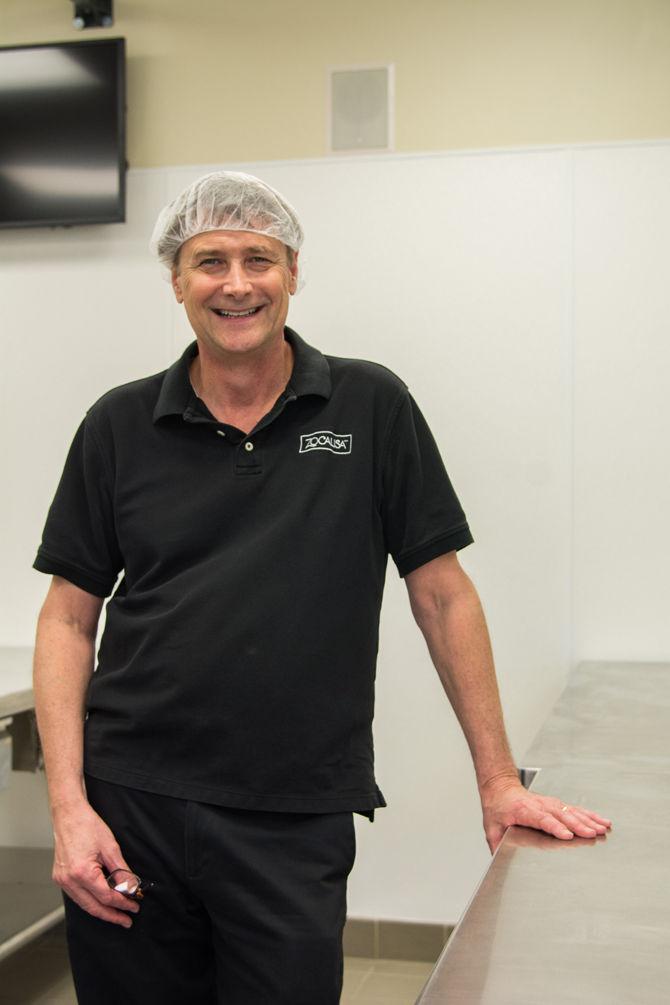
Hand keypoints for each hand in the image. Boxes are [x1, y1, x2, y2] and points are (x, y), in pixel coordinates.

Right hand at [52, 800, 139, 927]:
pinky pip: (77, 896)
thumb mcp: (110, 848)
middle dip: (112, 915)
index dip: (122, 903)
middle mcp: (69, 880)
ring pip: (84, 904)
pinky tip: (101, 902)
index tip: (134, 906)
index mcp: (82, 872)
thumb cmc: (88, 826)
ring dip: (101, 910)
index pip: (106, 897)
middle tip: (127, 920)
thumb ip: (121, 871)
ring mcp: (62, 880)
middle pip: (93, 907)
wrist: (69, 814)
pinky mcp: (60, 878)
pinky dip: (90, 901)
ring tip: (117, 914)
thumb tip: (132, 888)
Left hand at [480, 779, 611, 853]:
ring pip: (570, 811)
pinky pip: (574, 809)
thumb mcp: (491, 826)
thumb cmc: (497, 807)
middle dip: (578, 824)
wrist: (500, 787)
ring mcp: (549, 803)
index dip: (555, 827)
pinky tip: (600, 820)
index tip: (567, 835)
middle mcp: (539, 805)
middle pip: (561, 815)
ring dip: (587, 819)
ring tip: (602, 828)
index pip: (542, 819)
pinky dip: (589, 814)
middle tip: (592, 834)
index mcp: (523, 810)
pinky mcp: (555, 804)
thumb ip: (495, 842)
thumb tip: (498, 859)